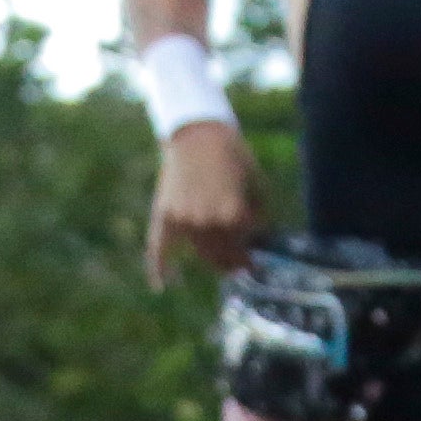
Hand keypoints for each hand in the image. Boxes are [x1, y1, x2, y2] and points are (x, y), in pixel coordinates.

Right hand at [143, 120, 264, 287]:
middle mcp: (207, 222)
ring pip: (201, 254)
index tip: (255, 258)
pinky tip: (161, 285)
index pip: (245, 247)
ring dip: (213, 261)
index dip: (251, 253)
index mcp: (233, 215)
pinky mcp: (165, 217)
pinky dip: (158, 269)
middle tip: (242, 264)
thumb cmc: (231, 154)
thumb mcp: (256, 181)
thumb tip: (262, 236)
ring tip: (222, 262)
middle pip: (223, 256)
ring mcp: (184, 222)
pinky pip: (158, 249)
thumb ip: (259, 212)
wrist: (197, 134)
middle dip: (234, 262)